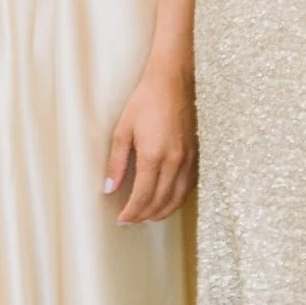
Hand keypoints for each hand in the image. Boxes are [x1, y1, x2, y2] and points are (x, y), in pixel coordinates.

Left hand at [104, 55, 194, 223]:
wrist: (174, 83)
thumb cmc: (145, 102)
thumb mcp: (123, 130)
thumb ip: (116, 163)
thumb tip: (109, 189)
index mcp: (153, 156)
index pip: (143, 196)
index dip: (132, 212)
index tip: (122, 220)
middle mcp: (174, 162)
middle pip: (161, 201)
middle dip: (145, 216)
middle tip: (132, 221)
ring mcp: (188, 160)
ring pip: (177, 198)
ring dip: (162, 212)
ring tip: (147, 218)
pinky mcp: (197, 156)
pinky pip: (188, 187)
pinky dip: (176, 200)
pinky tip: (166, 202)